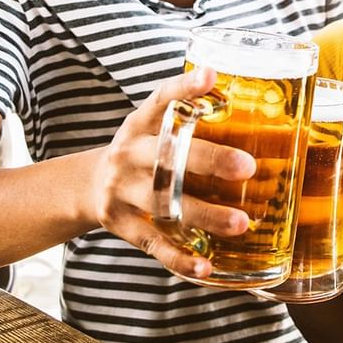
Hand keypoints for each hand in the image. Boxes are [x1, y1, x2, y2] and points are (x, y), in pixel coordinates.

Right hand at [90, 68, 256, 277]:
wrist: (87, 186)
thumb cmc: (142, 152)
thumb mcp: (154, 128)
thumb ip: (189, 119)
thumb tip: (254, 108)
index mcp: (140, 123)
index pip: (160, 99)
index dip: (184, 88)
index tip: (210, 76)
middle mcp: (128, 153)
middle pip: (166, 155)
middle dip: (209, 160)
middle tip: (248, 166)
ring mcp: (120, 190)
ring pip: (163, 203)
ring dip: (205, 215)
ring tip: (241, 223)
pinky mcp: (119, 224)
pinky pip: (152, 243)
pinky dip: (179, 258)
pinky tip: (206, 266)